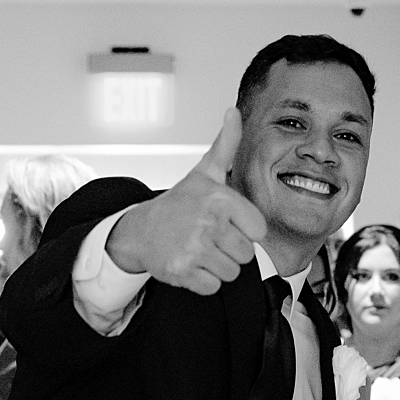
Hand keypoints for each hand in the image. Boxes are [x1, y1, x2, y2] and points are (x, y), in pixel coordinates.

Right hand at [105, 107, 266, 293]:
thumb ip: (226, 145)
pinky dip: (203, 281)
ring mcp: (194, 247)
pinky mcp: (182, 271)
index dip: (245, 230)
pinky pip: (212, 287)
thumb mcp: (204, 172)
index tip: (226, 222)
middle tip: (209, 237)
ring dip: (218, 266)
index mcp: (220, 199)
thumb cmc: (180, 202)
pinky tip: (190, 263)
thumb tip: (234, 111)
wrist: (140, 229)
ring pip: (231, 273)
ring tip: (200, 249)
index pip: (258, 231)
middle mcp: (208, 222)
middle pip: (246, 255)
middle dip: (231, 250)